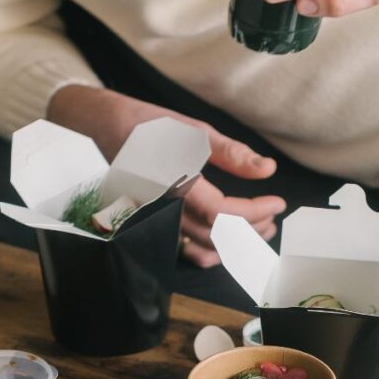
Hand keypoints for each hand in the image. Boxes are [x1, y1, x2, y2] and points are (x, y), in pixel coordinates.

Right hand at [47, 85, 284, 267]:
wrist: (100, 129)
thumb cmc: (146, 125)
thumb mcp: (193, 130)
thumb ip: (232, 153)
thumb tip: (267, 170)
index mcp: (177, 183)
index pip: (225, 213)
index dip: (256, 212)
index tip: (278, 202)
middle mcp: (165, 208)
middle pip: (217, 235)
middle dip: (251, 229)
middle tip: (272, 216)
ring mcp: (156, 219)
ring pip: (202, 246)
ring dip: (234, 242)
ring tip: (257, 228)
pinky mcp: (151, 222)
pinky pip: (182, 249)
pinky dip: (207, 253)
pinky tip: (224, 245)